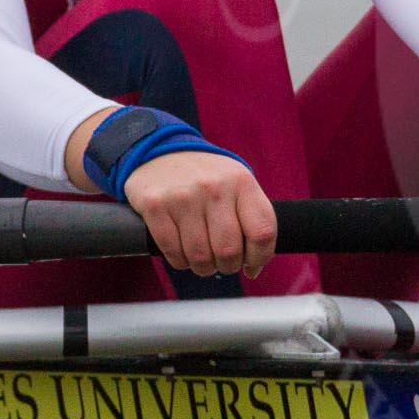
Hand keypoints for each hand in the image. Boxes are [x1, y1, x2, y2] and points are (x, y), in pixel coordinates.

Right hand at [122, 151, 277, 279]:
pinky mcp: (155, 206)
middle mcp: (215, 188)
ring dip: (204, 268)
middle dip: (229, 266)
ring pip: (200, 256)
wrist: (160, 151)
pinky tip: (184, 254)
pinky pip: (172, 252)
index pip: (262, 232)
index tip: (252, 266)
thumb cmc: (207, 177)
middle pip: (229, 250)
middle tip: (224, 263)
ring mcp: (183, 197)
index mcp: (242, 182)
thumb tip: (256, 264)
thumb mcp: (237, 183)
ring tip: (204, 261)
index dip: (260, 257)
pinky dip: (180, 262)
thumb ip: (252, 217)